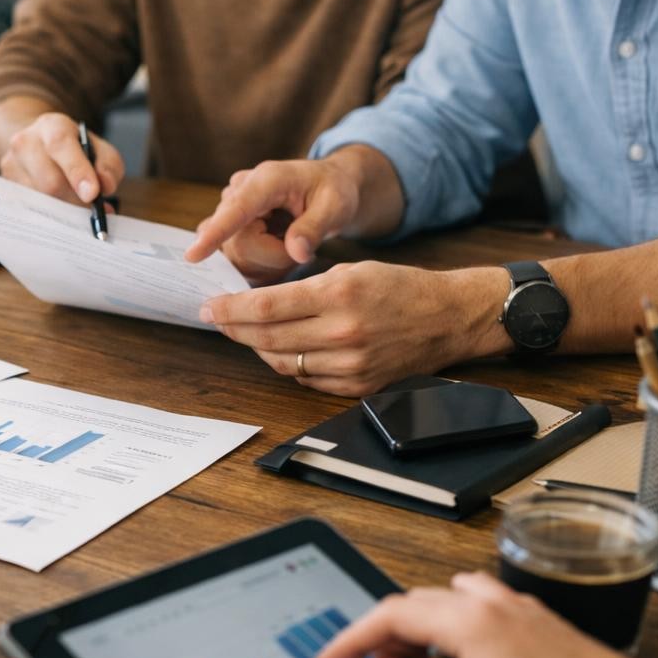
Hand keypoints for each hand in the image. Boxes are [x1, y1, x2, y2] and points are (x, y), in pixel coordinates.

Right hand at [0, 112, 124, 206]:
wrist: (39, 145)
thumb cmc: (75, 150)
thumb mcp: (98, 149)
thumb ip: (109, 166)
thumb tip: (105, 187)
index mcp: (52, 126)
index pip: (61, 146)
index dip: (77, 171)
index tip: (92, 194)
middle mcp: (25, 142)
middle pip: (49, 181)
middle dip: (75, 200)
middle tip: (92, 209)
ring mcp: (11, 165)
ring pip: (40, 200)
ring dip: (64, 210)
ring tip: (77, 205)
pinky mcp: (6, 186)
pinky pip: (31, 209)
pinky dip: (51, 215)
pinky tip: (60, 209)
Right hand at [185, 159, 361, 280]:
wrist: (326, 185)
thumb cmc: (332, 191)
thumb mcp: (336, 205)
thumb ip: (315, 227)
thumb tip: (296, 252)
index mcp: (266, 180)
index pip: (236, 209)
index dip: (216, 234)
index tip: (192, 255)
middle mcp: (239, 191)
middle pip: (239, 244)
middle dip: (273, 257)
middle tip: (303, 245)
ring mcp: (230, 209)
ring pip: (236, 255)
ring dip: (268, 260)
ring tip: (291, 240)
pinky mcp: (228, 226)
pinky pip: (235, 257)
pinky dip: (260, 261)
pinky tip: (276, 245)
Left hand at [198, 261, 505, 395]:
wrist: (448, 318)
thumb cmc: (399, 288)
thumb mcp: (351, 271)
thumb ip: (304, 287)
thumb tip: (257, 302)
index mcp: (338, 295)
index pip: (266, 306)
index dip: (230, 309)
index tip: (209, 306)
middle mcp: (341, 333)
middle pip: (267, 339)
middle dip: (234, 329)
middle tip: (217, 319)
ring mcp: (349, 365)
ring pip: (282, 362)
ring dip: (257, 348)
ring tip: (246, 334)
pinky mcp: (356, 386)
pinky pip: (305, 378)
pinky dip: (287, 364)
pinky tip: (281, 350)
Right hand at [316, 573, 657, 657]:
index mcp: (466, 623)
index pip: (388, 614)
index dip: (352, 638)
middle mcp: (489, 605)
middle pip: (414, 607)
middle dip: (389, 647)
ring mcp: (516, 609)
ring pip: (446, 603)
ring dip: (423, 636)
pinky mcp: (537, 622)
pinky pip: (479, 608)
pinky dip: (456, 630)